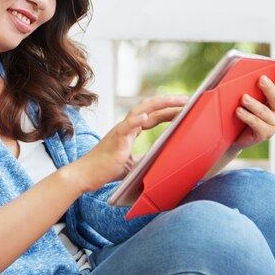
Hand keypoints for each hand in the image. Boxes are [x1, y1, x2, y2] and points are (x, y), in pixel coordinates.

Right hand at [71, 95, 187, 192]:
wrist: (86, 175)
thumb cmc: (107, 169)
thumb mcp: (134, 164)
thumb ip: (145, 158)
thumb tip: (162, 160)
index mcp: (131, 130)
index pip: (153, 115)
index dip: (169, 110)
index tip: (185, 108)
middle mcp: (126, 126)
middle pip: (150, 107)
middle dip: (169, 102)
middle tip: (188, 99)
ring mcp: (120, 131)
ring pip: (140, 110)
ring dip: (159, 104)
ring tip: (175, 101)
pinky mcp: (115, 140)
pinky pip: (125, 127)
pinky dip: (135, 121)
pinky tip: (144, 117)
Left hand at [234, 63, 274, 148]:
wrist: (235, 133)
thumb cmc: (243, 108)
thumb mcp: (249, 94)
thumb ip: (251, 85)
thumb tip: (243, 73)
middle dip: (269, 88)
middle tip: (260, 79)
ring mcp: (274, 123)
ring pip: (264, 111)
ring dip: (254, 104)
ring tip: (243, 98)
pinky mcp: (265, 133)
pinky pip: (256, 123)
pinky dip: (247, 116)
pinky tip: (238, 110)